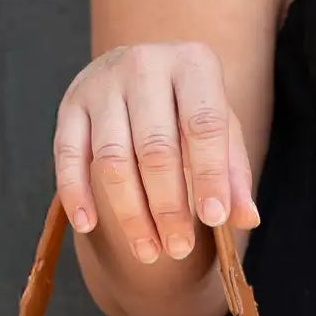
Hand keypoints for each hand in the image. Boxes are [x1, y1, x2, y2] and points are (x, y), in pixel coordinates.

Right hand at [54, 42, 260, 262]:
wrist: (141, 77)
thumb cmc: (187, 111)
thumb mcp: (220, 133)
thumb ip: (234, 173)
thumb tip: (247, 217)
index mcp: (193, 64)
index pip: (204, 124)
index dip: (210, 175)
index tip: (214, 220)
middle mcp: (145, 64)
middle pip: (155, 148)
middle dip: (169, 207)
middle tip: (179, 248)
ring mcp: (102, 83)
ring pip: (113, 159)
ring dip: (130, 214)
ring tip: (149, 251)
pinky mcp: (70, 104)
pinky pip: (68, 155)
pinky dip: (77, 193)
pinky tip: (89, 225)